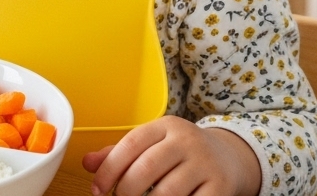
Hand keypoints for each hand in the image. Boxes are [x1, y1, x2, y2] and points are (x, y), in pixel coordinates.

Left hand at [83, 116, 261, 195]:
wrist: (229, 157)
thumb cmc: (181, 154)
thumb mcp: (153, 145)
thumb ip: (119, 154)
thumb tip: (87, 163)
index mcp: (165, 127)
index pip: (130, 144)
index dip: (109, 169)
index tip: (96, 190)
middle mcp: (186, 141)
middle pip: (146, 168)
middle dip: (125, 191)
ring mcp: (205, 163)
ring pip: (167, 192)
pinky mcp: (220, 186)